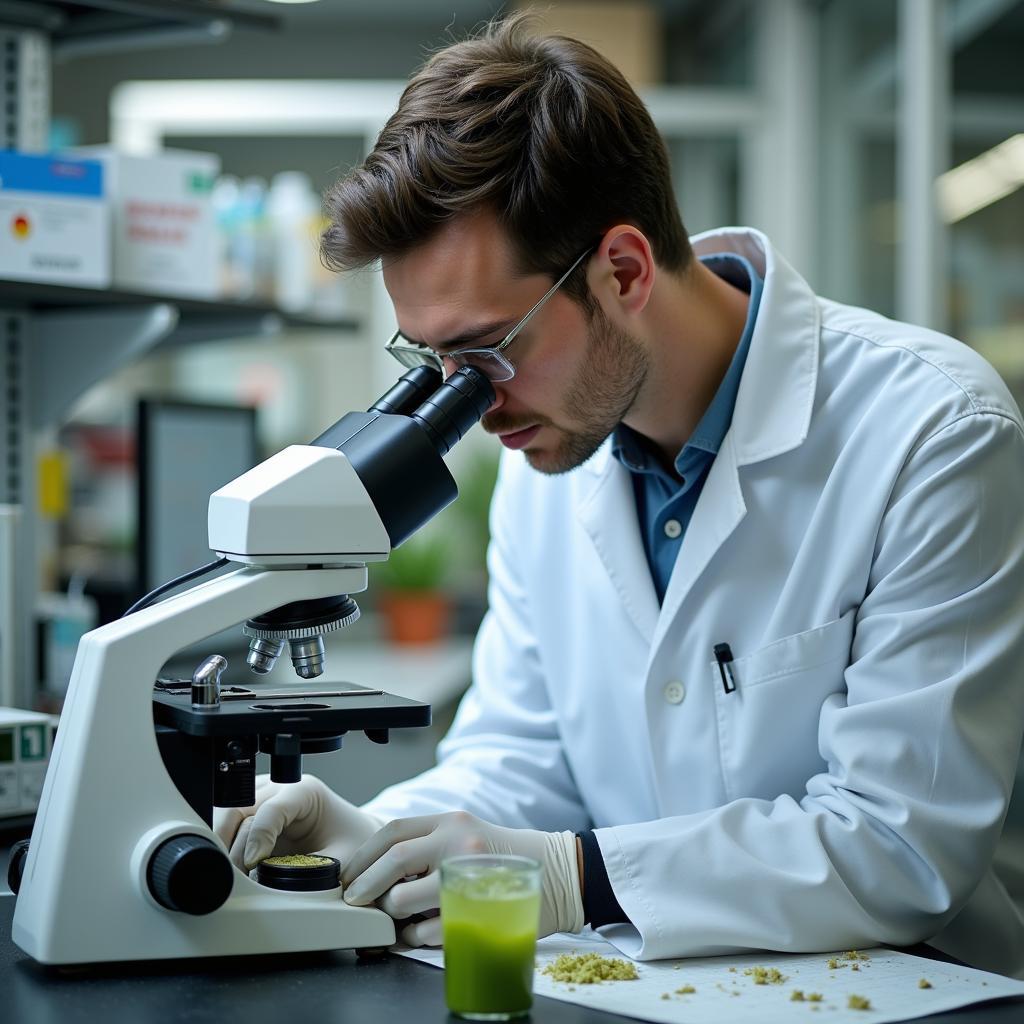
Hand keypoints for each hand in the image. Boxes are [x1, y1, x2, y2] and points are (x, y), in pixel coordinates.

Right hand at [213, 774, 383, 870]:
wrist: (354, 835)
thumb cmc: (350, 842)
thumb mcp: (339, 858)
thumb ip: (311, 873)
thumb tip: (278, 892)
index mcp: (305, 792)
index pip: (271, 808)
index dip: (258, 836)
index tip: (253, 863)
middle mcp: (279, 789)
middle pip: (238, 807)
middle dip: (231, 842)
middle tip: (235, 875)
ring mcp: (261, 797)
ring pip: (226, 814)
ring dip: (224, 844)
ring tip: (233, 873)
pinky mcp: (249, 812)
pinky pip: (227, 825)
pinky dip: (225, 845)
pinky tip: (232, 866)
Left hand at [340, 810, 582, 946]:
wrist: (558, 872)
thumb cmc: (501, 858)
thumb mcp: (465, 835)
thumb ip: (428, 844)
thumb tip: (376, 872)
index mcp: (450, 821)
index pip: (394, 831)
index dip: (364, 855)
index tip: (349, 876)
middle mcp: (459, 840)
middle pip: (395, 860)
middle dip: (366, 886)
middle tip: (356, 902)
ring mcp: (469, 872)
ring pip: (407, 898)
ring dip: (392, 915)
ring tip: (395, 920)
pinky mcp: (478, 906)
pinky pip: (430, 928)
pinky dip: (415, 936)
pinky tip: (419, 932)